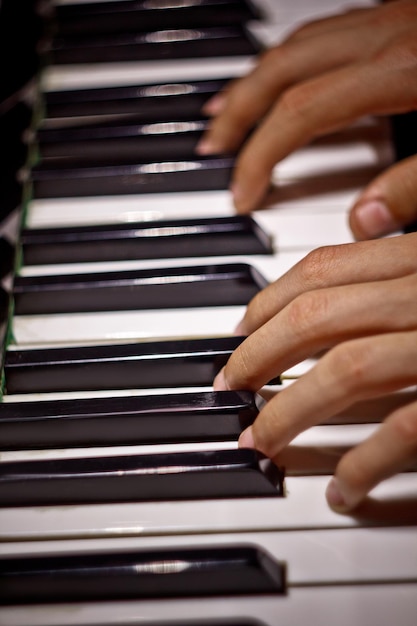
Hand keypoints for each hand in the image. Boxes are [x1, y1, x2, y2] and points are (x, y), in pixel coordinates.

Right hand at [196, 0, 416, 237]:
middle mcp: (386, 35)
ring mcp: (389, 20)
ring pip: (296, 45)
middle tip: (212, 146)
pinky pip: (322, 34)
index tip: (243, 195)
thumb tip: (363, 222)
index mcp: (401, 69)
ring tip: (226, 111)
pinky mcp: (399, 19)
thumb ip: (413, 188)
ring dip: (254, 80)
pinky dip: (287, 61)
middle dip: (238, 111)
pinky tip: (281, 80)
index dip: (262, 156)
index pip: (303, 113)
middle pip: (282, 68)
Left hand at [213, 232, 416, 512]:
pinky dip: (362, 464)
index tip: (237, 333)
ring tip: (259, 442)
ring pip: (347, 370)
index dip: (267, 302)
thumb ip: (408, 232)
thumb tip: (361, 218)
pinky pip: (404, 429)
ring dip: (289, 413)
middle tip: (229, 388)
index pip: (324, 268)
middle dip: (258, 355)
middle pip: (317, 315)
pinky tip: (341, 492)